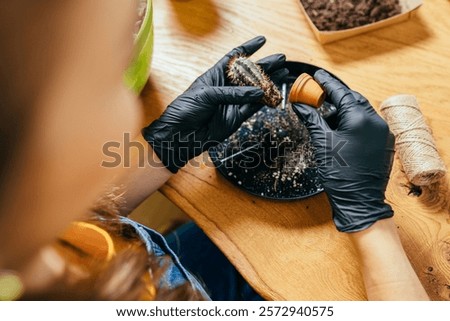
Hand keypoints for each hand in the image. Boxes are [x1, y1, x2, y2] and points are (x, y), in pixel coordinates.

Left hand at [143, 36, 287, 172]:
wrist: (181, 135)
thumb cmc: (185, 110)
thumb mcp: (207, 95)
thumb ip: (232, 93)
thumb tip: (256, 92)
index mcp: (215, 75)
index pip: (234, 57)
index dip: (248, 48)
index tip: (262, 40)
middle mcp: (226, 87)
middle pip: (249, 73)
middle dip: (265, 65)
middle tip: (281, 59)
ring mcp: (232, 102)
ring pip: (255, 90)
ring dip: (269, 82)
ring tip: (283, 74)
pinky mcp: (236, 117)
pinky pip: (253, 107)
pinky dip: (264, 101)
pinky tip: (273, 92)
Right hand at [292, 70, 394, 231]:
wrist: (359, 201)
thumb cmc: (340, 174)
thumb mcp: (322, 142)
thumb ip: (312, 119)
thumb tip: (300, 105)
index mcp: (360, 118)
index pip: (341, 92)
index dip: (327, 83)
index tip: (317, 76)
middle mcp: (376, 122)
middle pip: (353, 99)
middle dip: (336, 97)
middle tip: (319, 96)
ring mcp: (383, 133)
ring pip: (362, 112)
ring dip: (344, 110)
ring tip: (327, 115)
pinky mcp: (385, 143)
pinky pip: (368, 124)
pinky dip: (354, 122)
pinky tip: (341, 129)